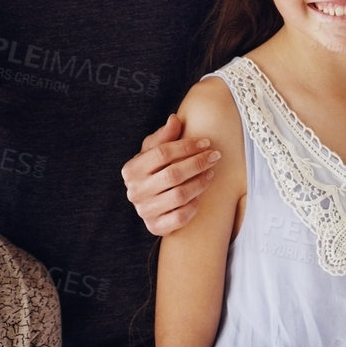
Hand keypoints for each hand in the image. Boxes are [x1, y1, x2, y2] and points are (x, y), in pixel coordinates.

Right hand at [123, 114, 220, 236]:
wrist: (150, 200)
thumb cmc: (154, 169)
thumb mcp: (154, 150)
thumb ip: (165, 135)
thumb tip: (175, 119)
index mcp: (131, 169)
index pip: (162, 153)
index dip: (186, 146)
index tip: (206, 142)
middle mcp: (134, 191)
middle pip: (173, 174)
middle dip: (197, 163)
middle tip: (214, 156)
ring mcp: (144, 211)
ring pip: (179, 196)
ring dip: (200, 183)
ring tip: (211, 173)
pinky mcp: (155, 227)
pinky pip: (180, 217)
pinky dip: (193, 205)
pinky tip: (200, 195)